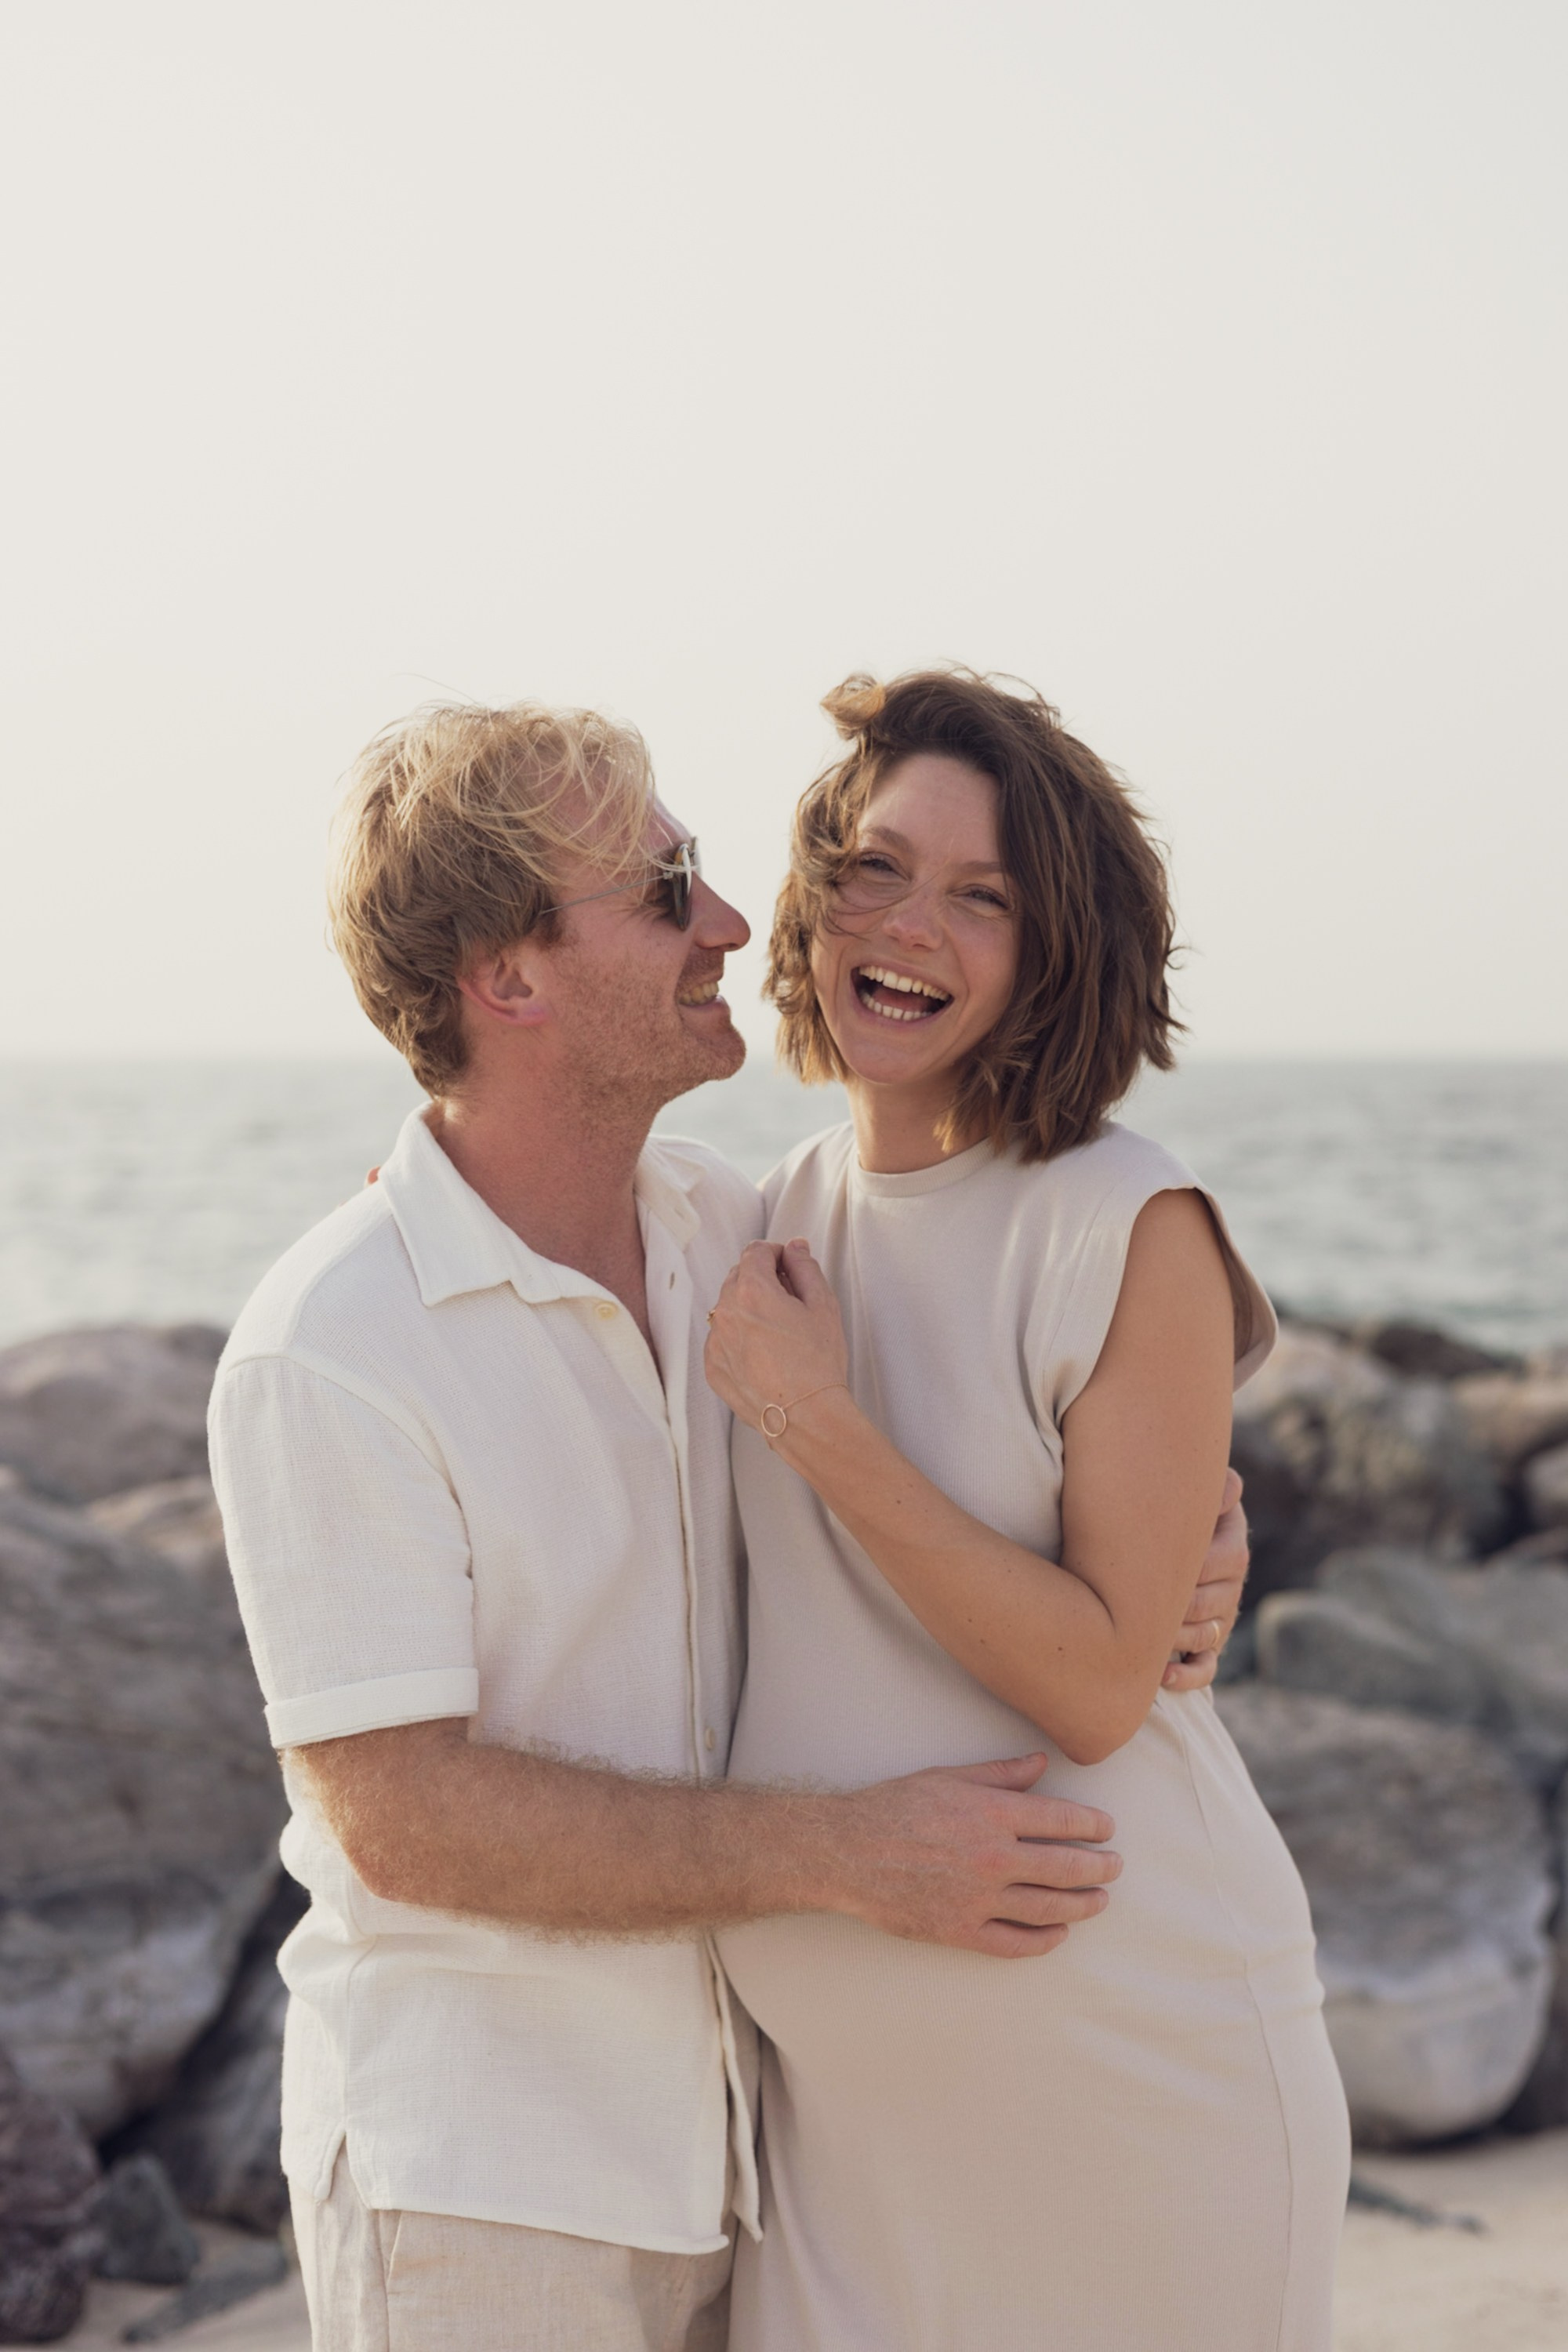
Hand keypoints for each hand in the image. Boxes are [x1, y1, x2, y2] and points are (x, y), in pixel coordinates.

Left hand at [705, 1239, 848, 1433]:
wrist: (806, 1417)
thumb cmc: (818, 1364)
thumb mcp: (823, 1306)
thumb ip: (805, 1268)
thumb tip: (794, 1248)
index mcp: (752, 1291)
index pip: (755, 1252)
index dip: (776, 1253)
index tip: (788, 1264)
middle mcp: (725, 1313)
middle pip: (738, 1277)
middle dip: (762, 1279)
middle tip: (790, 1299)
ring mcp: (715, 1342)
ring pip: (728, 1309)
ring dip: (749, 1308)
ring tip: (779, 1331)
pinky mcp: (713, 1368)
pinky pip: (722, 1339)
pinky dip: (739, 1338)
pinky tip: (765, 1353)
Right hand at [834, 1754, 1120, 1957]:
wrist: (848, 1851)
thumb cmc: (896, 1807)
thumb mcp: (950, 1777)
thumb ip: (1000, 1774)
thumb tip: (1041, 1764)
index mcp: (993, 1814)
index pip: (1062, 1820)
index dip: (1093, 1826)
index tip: (1107, 1829)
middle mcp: (993, 1858)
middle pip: (1066, 1868)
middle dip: (1099, 1868)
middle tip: (1115, 1867)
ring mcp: (978, 1899)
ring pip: (1048, 1908)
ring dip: (1082, 1906)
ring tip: (1100, 1900)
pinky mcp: (961, 1931)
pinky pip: (1015, 1943)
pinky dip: (1044, 1942)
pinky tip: (1059, 1934)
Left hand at [1162, 1468, 1248, 1691]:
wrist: (1156, 1538)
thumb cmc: (1166, 1509)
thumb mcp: (1192, 1492)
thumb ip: (1214, 1486)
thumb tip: (1230, 1487)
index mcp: (1232, 1548)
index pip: (1224, 1560)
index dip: (1190, 1566)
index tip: (1150, 1562)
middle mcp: (1230, 1585)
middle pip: (1210, 1603)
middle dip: (1175, 1606)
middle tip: (1133, 1605)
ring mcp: (1220, 1618)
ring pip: (1204, 1637)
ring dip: (1175, 1638)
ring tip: (1140, 1634)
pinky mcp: (1206, 1646)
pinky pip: (1205, 1670)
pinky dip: (1186, 1677)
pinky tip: (1162, 1676)